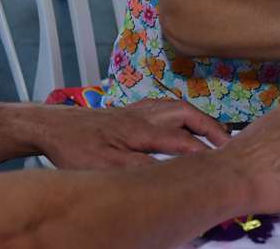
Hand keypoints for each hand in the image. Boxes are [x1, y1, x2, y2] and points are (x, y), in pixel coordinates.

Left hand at [36, 98, 231, 168]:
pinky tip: (181, 123)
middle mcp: (144, 115)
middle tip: (228, 142)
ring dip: (198, 118)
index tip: (223, 162)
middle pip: (187, 114)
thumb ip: (138, 167)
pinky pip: (164, 107)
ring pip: (177, 108)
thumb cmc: (75, 147)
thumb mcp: (103, 165)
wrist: (52, 126)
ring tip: (213, 132)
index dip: (204, 151)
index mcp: (141, 129)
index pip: (182, 140)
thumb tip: (169, 172)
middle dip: (211, 127)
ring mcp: (137, 110)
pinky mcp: (130, 110)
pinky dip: (181, 114)